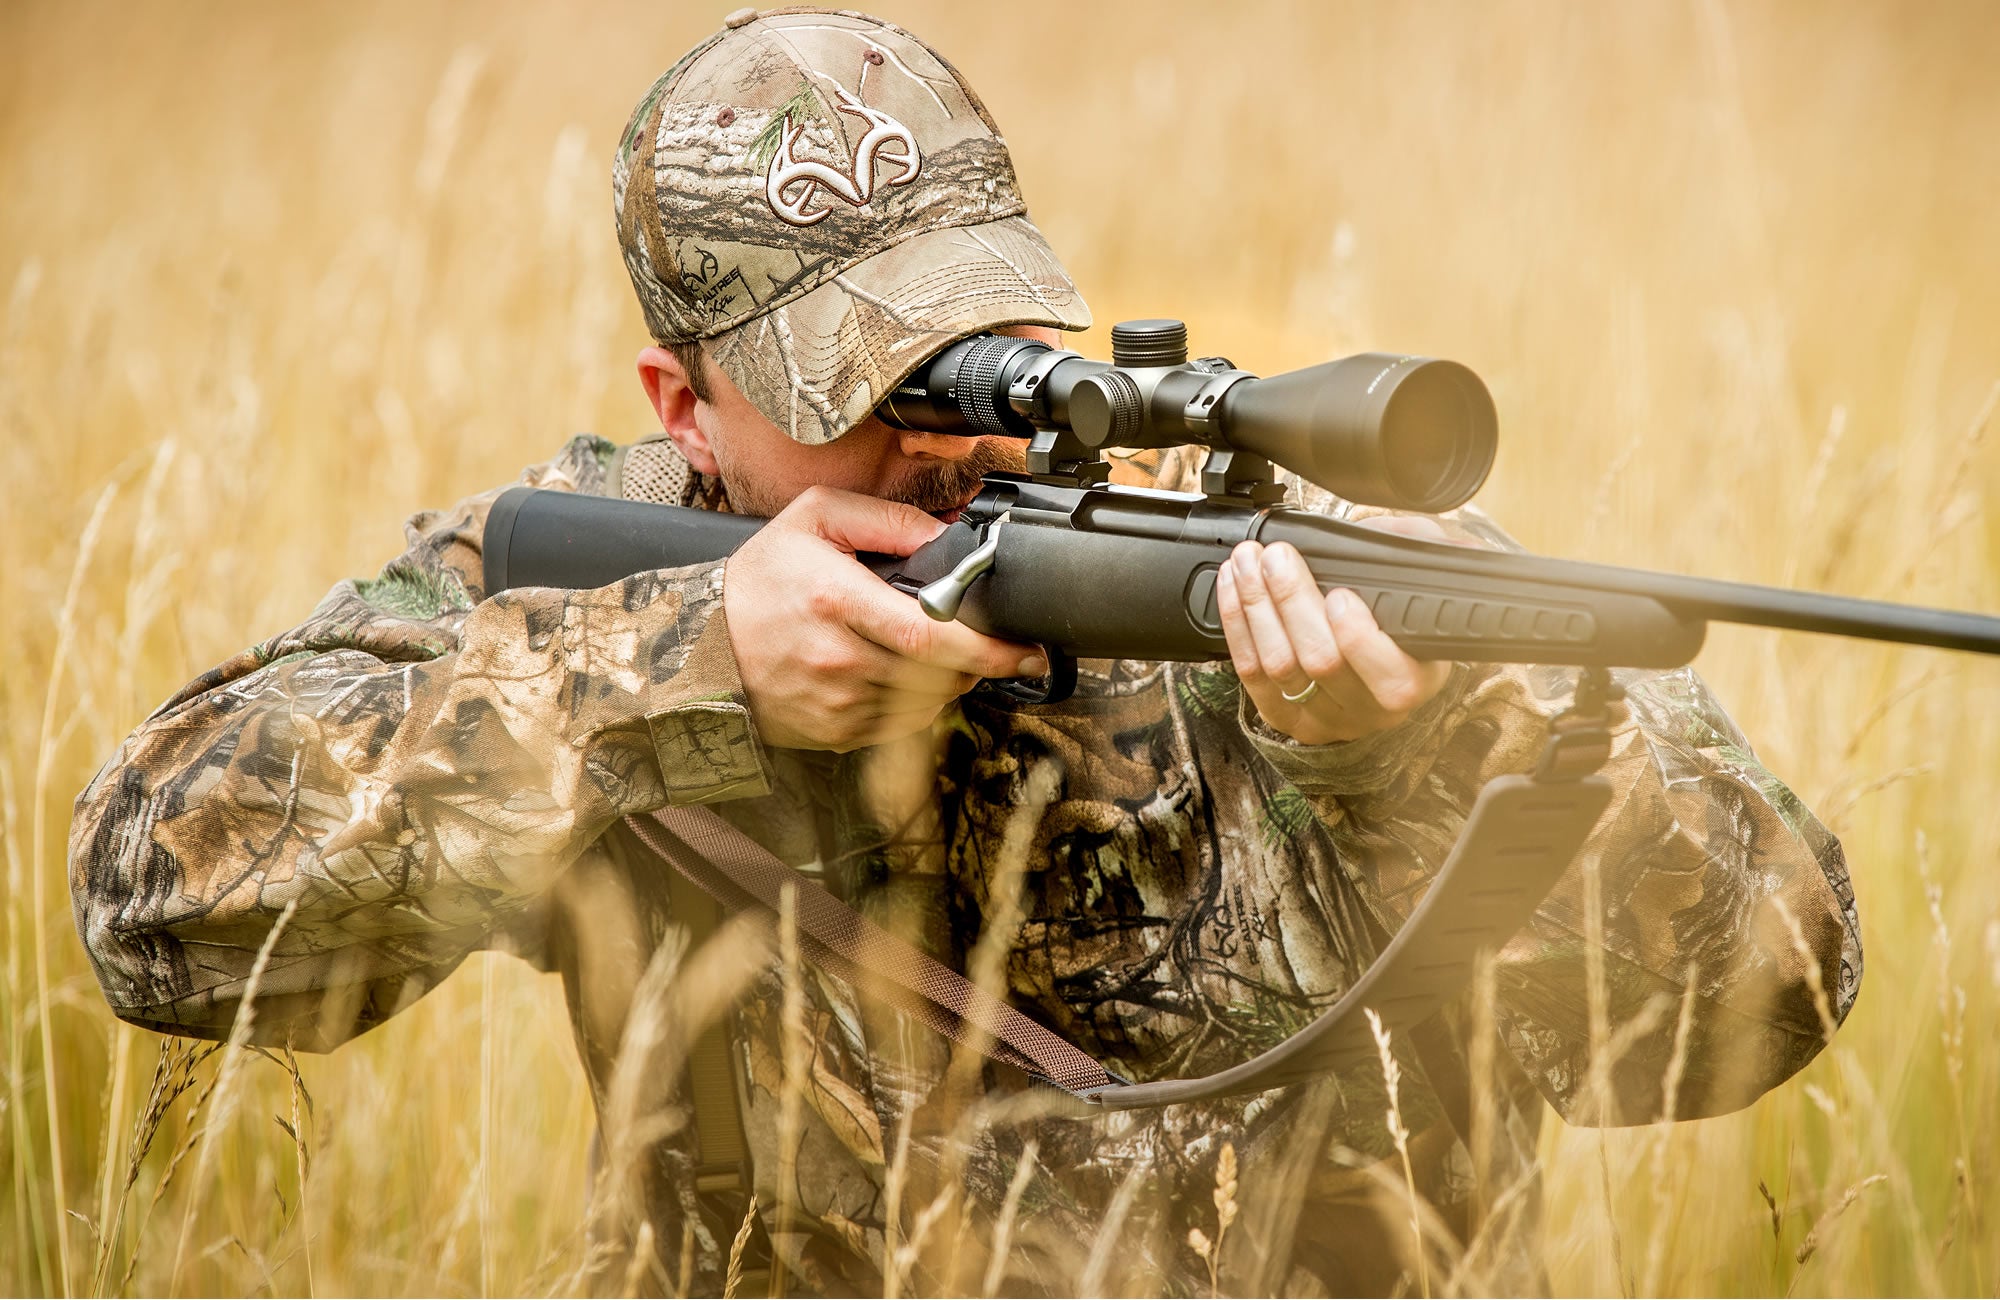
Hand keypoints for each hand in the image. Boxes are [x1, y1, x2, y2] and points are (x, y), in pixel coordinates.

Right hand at [722, 486, 1046, 751]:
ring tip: (936, 651)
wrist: (700, 645)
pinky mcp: (836, 733)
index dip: (989, 647)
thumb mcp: (814, 518)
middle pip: (939, 674)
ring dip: (950, 681)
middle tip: (989, 644)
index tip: (1027, 650)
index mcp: (837, 601)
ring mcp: (837, 703)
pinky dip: (919, 702)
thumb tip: (945, 537)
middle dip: (978, 661)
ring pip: (927, 703)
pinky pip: (902, 725)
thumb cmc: (759, 580)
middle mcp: (839, 659)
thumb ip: (886, 519)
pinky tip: (903, 674)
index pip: (932, 635)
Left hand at [1215, 517, 1458, 743]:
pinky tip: (1234, 587)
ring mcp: (1323, 717)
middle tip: (1278, 557)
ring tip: (1248, 562)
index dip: (1359, 639)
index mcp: (1415, 679)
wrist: (1364, 655)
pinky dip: (1238, 624)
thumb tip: (1377, 531)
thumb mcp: (1419, 579)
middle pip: (1322, 661)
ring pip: (1280, 665)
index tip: (1339, 596)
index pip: (1392, 679)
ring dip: (1257, 606)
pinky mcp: (1281, 715)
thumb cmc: (1391, 612)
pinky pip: (1251, 672)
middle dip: (1292, 600)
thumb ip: (1411, 549)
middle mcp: (1370, 708)